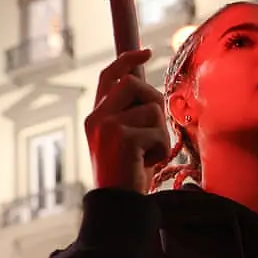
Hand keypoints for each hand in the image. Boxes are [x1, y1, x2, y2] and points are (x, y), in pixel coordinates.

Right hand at [85, 49, 171, 192]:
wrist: (118, 207)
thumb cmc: (128, 176)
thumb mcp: (129, 140)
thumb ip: (135, 115)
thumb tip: (153, 92)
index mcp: (96, 117)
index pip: (110, 76)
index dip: (128, 60)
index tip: (146, 51)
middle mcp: (97, 118)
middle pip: (134, 84)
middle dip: (154, 102)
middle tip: (155, 132)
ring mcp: (107, 126)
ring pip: (151, 108)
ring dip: (160, 133)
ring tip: (148, 156)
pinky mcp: (122, 138)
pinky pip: (158, 132)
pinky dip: (161, 151)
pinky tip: (147, 165)